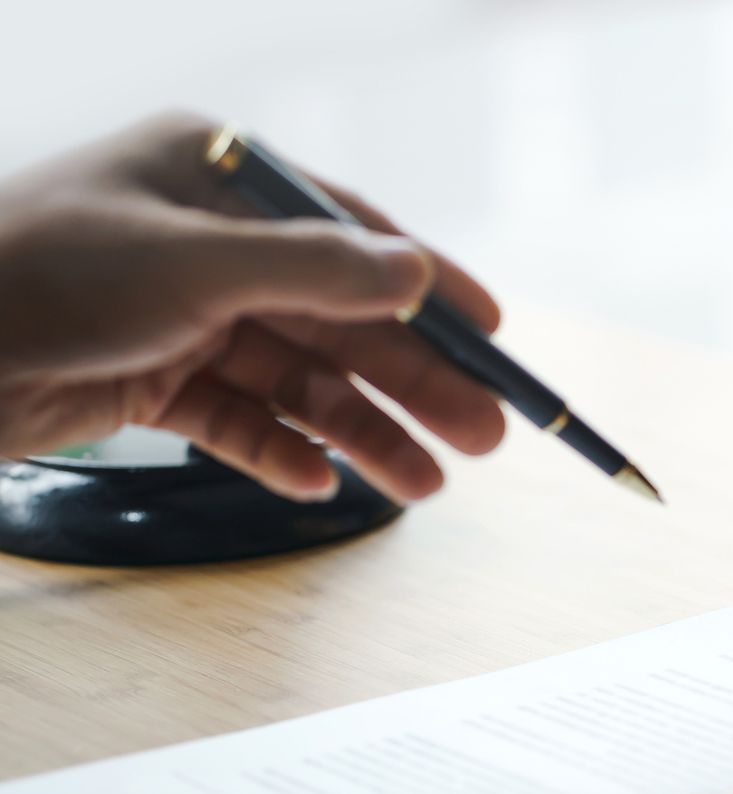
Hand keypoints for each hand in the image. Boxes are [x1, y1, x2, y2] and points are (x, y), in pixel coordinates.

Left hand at [0, 112, 506, 502]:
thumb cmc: (39, 278)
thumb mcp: (191, 264)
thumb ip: (314, 270)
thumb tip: (417, 272)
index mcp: (213, 176)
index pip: (349, 233)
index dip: (428, 288)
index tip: (494, 334)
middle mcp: (201, 242)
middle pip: (336, 319)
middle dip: (411, 381)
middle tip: (485, 434)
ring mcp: (175, 312)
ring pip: (296, 379)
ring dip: (362, 431)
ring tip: (426, 485)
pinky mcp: (147, 377)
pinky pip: (236, 418)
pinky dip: (279, 450)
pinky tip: (320, 482)